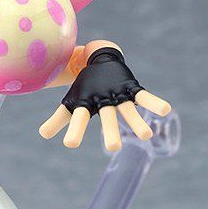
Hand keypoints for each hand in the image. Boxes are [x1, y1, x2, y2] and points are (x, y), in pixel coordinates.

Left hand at [39, 47, 170, 150]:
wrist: (97, 59)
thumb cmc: (83, 87)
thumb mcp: (72, 102)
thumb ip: (59, 119)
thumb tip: (42, 135)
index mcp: (85, 103)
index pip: (78, 119)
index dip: (75, 130)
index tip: (70, 144)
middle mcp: (102, 99)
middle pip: (107, 117)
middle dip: (110, 131)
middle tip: (113, 149)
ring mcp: (117, 93)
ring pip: (127, 110)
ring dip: (137, 121)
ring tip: (146, 135)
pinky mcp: (131, 87)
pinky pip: (144, 96)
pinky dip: (154, 102)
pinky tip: (166, 110)